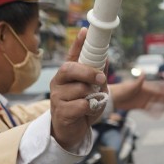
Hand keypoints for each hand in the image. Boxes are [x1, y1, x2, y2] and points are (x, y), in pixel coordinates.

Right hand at [49, 28, 107, 147]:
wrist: (71, 132)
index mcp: (67, 74)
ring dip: (92, 96)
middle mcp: (58, 82)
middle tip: (100, 78)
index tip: (85, 31)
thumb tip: (106, 59)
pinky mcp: (60, 111)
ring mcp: (57, 96)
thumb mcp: (94, 90)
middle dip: (87, 71)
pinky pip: (81, 104)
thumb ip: (98, 76)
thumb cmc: (82, 108)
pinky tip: (86, 111)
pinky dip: (90, 108)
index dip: (78, 43)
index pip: (72, 55)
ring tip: (91, 102)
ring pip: (79, 89)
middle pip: (70, 68)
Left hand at [111, 75, 163, 115]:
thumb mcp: (131, 85)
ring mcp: (143, 100)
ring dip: (161, 104)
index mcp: (145, 87)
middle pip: (158, 95)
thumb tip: (143, 72)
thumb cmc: (122, 89)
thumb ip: (139, 80)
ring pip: (155, 102)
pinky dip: (154, 112)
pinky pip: (149, 109)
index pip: (157, 88)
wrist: (114, 97)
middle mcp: (145, 93)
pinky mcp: (139, 106)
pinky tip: (158, 115)